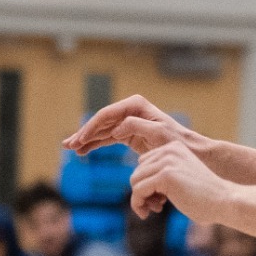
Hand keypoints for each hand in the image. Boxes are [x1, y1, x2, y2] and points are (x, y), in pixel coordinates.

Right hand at [65, 95, 202, 157]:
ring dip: (86, 139)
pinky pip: (106, 138)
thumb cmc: (175, 142)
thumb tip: (116, 128)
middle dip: (84, 133)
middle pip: (100, 121)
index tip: (80, 140)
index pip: (106, 115)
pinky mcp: (127, 134)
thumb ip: (136, 126)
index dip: (90, 127)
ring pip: (100, 130)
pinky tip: (83, 151)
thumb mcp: (158, 133)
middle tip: (68, 145)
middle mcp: (129, 110)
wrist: (187, 151)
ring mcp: (127, 122)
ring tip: (71, 148)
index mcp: (135, 105)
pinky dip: (94, 144)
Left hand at [130, 140, 230, 218]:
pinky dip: (138, 204)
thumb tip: (136, 184)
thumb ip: (162, 176)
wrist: (225, 201)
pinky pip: (138, 190)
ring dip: (140, 199)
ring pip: (135, 181)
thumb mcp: (181, 179)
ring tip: (155, 209)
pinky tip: (149, 213)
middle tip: (155, 207)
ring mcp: (167, 161)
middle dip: (142, 192)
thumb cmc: (205, 197)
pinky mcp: (165, 175)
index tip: (159, 199)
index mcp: (174, 147)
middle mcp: (169, 150)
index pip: (144, 164)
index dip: (147, 184)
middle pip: (138, 172)